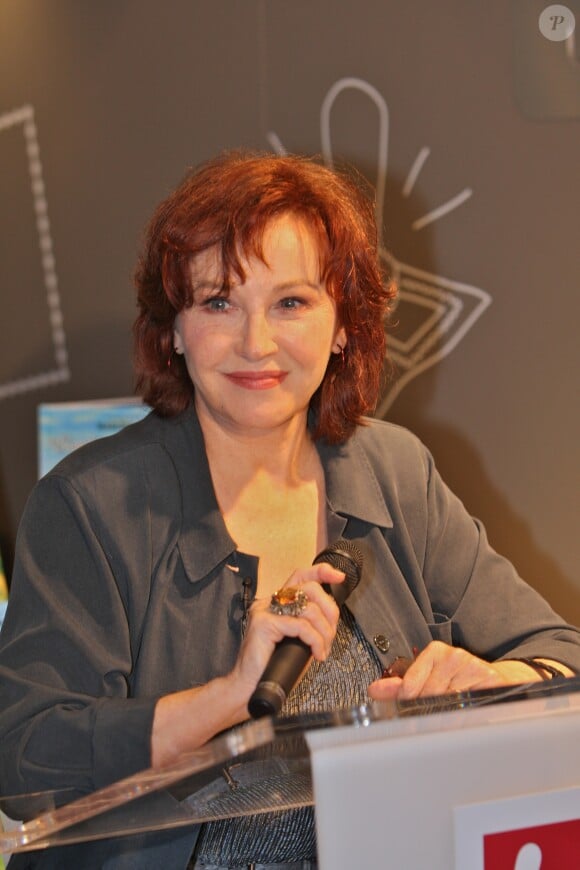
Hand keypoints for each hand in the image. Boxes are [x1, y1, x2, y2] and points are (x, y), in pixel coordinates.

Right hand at [229, 562, 344, 703]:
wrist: (248, 689)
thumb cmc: (273, 669)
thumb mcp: (298, 641)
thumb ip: (309, 624)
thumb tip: (331, 617)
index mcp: (277, 604)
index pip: (300, 576)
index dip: (322, 572)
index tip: (339, 577)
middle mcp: (269, 603)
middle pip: (309, 588)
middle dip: (329, 610)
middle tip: (331, 634)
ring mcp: (265, 611)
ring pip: (309, 609)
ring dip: (324, 632)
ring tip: (322, 649)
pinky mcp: (264, 624)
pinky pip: (301, 626)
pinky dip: (315, 640)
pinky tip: (316, 654)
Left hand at [368, 640, 546, 700]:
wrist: (496, 680)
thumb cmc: (458, 682)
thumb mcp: (428, 679)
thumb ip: (400, 685)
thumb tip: (375, 690)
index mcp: (435, 652)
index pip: (411, 683)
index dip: (408, 699)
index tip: (409, 706)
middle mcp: (452, 655)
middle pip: (428, 694)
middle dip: (427, 707)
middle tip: (434, 712)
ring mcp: (470, 665)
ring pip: (447, 701)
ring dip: (448, 711)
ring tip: (453, 708)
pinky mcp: (487, 677)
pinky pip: (467, 702)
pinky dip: (464, 710)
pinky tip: (467, 707)